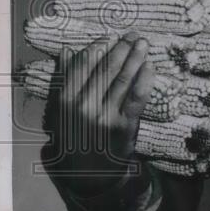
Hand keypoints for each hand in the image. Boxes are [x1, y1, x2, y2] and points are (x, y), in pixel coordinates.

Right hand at [42, 33, 155, 191]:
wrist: (90, 175)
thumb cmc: (75, 138)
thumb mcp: (60, 111)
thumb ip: (64, 80)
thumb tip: (66, 50)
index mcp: (65, 100)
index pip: (83, 65)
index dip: (98, 47)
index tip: (109, 37)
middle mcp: (84, 106)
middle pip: (106, 68)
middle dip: (120, 48)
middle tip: (131, 35)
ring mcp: (106, 115)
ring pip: (123, 79)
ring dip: (135, 57)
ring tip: (142, 43)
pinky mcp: (125, 125)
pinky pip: (138, 97)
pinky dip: (145, 79)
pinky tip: (149, 67)